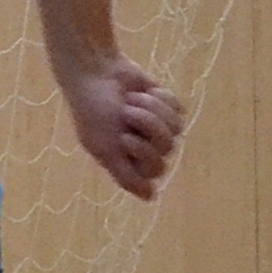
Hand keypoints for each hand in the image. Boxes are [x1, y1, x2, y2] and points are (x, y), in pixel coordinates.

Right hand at [63, 56, 184, 200]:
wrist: (97, 73)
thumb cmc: (93, 112)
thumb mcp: (104, 148)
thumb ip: (125, 175)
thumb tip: (150, 199)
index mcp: (127, 159)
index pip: (154, 169)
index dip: (144, 153)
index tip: (125, 139)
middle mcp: (145, 145)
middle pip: (167, 148)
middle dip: (149, 126)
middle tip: (127, 113)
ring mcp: (158, 125)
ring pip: (175, 128)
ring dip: (151, 110)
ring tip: (131, 100)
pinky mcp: (166, 105)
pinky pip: (178, 109)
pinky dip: (159, 98)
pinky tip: (142, 92)